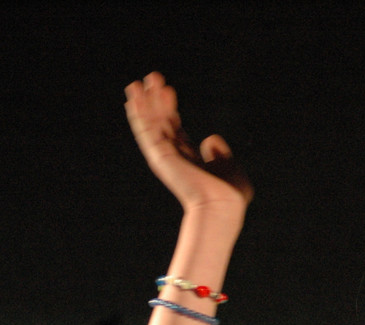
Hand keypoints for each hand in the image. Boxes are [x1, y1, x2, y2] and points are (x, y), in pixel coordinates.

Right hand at [124, 72, 252, 212]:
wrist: (223, 207)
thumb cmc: (231, 195)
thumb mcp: (231, 168)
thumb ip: (221, 154)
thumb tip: (209, 138)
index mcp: (189, 159)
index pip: (174, 128)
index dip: (170, 109)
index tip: (169, 90)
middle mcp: (174, 157)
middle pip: (160, 123)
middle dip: (155, 101)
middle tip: (152, 77)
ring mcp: (165, 156)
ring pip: (149, 124)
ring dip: (143, 103)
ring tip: (138, 82)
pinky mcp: (160, 156)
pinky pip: (146, 131)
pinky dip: (138, 115)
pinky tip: (133, 99)